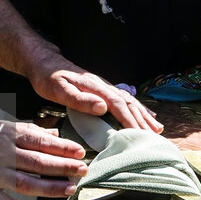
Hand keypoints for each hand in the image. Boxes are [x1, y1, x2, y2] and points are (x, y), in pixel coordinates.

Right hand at [0, 118, 87, 199]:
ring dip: (51, 188)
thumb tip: (52, 133)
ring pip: (28, 183)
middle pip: (39, 162)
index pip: (40, 141)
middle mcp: (2, 155)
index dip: (62, 147)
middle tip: (83, 169)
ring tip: (70, 189)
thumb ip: (24, 129)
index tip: (79, 151)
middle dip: (64, 166)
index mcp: (6, 135)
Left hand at [27, 49, 162, 132]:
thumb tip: (103, 108)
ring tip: (156, 128)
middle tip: (153, 138)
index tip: (139, 135)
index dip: (130, 120)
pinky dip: (137, 108)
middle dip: (142, 121)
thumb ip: (80, 99)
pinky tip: (144, 114)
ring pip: (129, 101)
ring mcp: (105, 87)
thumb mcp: (59, 89)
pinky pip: (124, 99)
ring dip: (143, 115)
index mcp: (96, 87)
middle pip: (129, 103)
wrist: (44, 62)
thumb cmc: (48, 77)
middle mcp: (104, 86)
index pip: (118, 105)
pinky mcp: (102, 89)